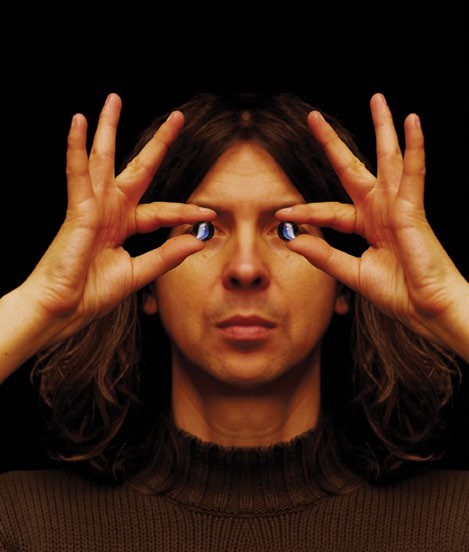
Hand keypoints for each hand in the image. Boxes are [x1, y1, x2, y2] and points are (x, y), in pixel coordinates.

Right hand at [21, 93, 213, 343]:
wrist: (65, 308)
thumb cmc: (93, 293)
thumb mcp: (139, 273)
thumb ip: (167, 256)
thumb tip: (199, 239)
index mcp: (124, 226)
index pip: (161, 211)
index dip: (185, 211)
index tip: (210, 212)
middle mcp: (110, 210)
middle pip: (138, 169)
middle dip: (158, 144)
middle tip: (177, 118)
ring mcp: (92, 207)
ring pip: (103, 159)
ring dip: (107, 129)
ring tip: (114, 100)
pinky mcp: (76, 209)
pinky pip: (77, 173)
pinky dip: (76, 148)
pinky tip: (78, 121)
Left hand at [276, 93, 468, 358]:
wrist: (426, 308)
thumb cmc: (398, 292)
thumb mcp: (351, 273)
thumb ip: (324, 256)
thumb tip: (294, 240)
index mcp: (366, 225)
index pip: (329, 210)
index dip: (306, 212)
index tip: (281, 213)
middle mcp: (381, 210)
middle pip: (353, 168)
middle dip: (333, 144)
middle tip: (313, 118)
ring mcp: (398, 206)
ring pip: (388, 159)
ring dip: (383, 128)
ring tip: (378, 100)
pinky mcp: (414, 209)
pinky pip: (414, 173)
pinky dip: (414, 147)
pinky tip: (411, 121)